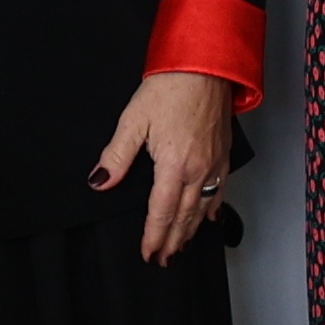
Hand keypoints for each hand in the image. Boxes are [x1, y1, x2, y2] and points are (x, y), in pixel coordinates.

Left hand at [94, 70, 240, 264]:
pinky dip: (212, 209)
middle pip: (184, 216)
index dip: (154, 235)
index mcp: (174, 164)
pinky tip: (208, 218)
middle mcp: (198, 169)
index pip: (161, 211)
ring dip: (190, 230)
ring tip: (181, 246)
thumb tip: (100, 182)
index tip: (148, 253)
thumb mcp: (134, 119)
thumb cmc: (170, 86)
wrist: (205, 64)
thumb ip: (116, 155)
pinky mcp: (224, 154)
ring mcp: (215, 163)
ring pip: (202, 207)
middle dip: (172, 240)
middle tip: (164, 259)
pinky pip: (220, 191)